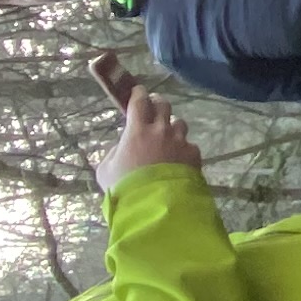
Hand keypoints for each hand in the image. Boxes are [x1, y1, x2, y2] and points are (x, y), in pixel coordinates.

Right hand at [94, 69, 204, 191]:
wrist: (155, 207)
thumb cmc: (125, 189)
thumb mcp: (106, 171)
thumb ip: (113, 154)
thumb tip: (120, 148)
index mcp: (137, 131)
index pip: (139, 101)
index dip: (138, 94)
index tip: (138, 93)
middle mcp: (161, 130)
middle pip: (163, 105)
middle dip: (158, 105)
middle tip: (153, 111)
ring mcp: (180, 142)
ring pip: (179, 123)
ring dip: (172, 128)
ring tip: (167, 140)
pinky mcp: (194, 155)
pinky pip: (189, 145)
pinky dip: (183, 150)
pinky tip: (178, 163)